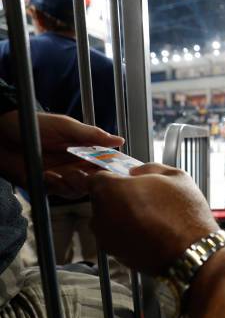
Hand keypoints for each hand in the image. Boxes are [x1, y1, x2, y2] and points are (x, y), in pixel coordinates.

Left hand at [0, 111, 123, 195]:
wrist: (0, 134)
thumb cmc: (33, 124)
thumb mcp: (66, 126)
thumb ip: (92, 135)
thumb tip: (119, 140)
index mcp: (85, 150)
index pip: (107, 162)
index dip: (113, 168)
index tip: (115, 171)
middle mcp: (76, 164)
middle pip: (96, 180)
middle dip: (92, 179)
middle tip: (82, 172)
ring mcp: (63, 176)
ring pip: (79, 190)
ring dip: (72, 184)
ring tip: (61, 173)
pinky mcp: (48, 185)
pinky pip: (59, 192)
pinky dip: (56, 186)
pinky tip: (49, 175)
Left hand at [87, 163, 219, 275]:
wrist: (191, 254)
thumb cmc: (184, 214)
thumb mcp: (175, 176)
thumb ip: (148, 168)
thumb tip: (135, 172)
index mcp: (109, 190)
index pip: (96, 178)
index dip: (113, 177)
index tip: (125, 179)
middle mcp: (100, 216)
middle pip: (103, 200)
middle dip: (119, 197)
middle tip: (146, 198)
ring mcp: (107, 239)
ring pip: (110, 220)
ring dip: (125, 217)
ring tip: (152, 217)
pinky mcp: (116, 256)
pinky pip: (119, 238)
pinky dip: (130, 234)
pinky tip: (152, 232)